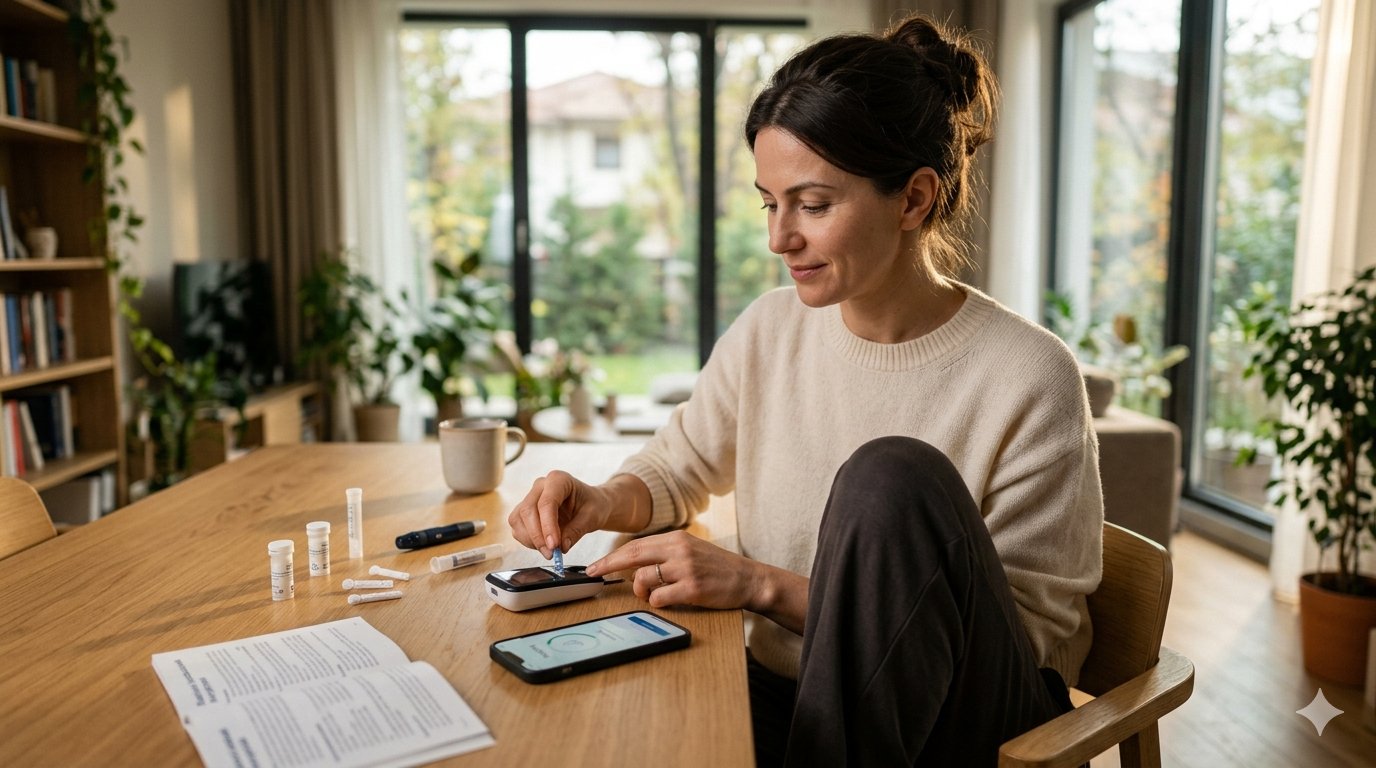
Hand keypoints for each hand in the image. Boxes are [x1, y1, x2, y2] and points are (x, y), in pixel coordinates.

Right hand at [508, 471, 612, 557]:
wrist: (590, 504)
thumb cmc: (593, 505)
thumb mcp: (592, 517)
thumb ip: (577, 531)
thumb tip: (562, 547)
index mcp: (559, 480)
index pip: (546, 503)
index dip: (547, 526)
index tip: (554, 545)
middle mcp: (541, 486)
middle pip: (528, 511)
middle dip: (537, 536)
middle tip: (551, 553)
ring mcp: (530, 497)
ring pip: (518, 519)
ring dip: (530, 540)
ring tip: (549, 551)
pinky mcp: (525, 511)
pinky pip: (517, 527)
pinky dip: (527, 540)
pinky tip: (543, 545)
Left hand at [585, 531, 767, 611]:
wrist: (748, 579)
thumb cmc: (718, 567)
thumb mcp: (691, 549)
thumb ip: (665, 553)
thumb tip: (634, 563)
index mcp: (677, 538)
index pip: (636, 545)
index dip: (613, 556)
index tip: (597, 564)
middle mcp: (679, 550)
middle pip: (633, 556)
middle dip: (609, 565)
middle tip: (595, 573)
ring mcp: (685, 569)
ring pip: (643, 580)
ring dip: (641, 591)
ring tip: (652, 594)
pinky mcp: (691, 589)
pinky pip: (659, 598)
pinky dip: (656, 602)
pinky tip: (667, 600)